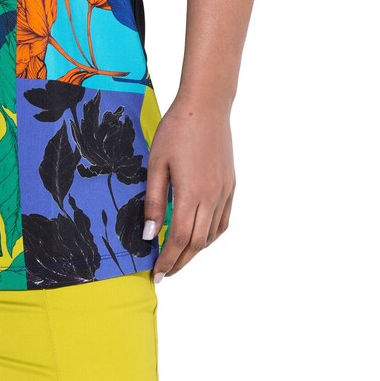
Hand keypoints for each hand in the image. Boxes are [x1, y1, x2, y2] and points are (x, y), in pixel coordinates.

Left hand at [142, 96, 235, 282]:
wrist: (206, 107)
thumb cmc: (176, 130)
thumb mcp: (156, 163)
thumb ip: (152, 200)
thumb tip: (149, 235)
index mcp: (191, 193)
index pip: (179, 239)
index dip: (167, 260)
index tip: (156, 273)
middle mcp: (212, 198)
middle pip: (197, 243)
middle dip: (180, 262)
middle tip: (165, 272)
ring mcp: (224, 192)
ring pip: (212, 235)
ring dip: (195, 251)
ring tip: (178, 257)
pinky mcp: (230, 185)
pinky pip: (223, 221)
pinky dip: (210, 235)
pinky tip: (199, 236)